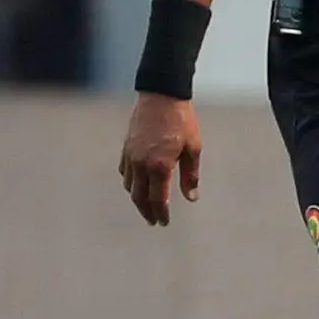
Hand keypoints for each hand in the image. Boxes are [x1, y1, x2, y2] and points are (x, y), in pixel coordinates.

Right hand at [119, 93, 200, 225]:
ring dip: (138, 198)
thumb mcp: (194, 148)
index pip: (157, 199)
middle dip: (146, 212)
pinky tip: (138, 185)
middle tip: (154, 221)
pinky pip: (124, 172)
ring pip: (130, 186)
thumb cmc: (182, 121)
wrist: (161, 96)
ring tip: (147, 206)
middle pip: (139, 197)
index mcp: (160, 166)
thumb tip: (191, 198)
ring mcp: (130, 156)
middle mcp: (141, 164)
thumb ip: (191, 175)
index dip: (160, 214)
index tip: (164, 222)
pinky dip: (131, 182)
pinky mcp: (125, 148)